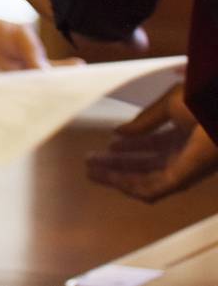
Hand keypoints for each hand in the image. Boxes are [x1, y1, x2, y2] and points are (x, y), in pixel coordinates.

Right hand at [87, 81, 217, 201]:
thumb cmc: (201, 103)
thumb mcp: (169, 105)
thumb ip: (144, 121)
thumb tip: (119, 132)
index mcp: (182, 136)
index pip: (151, 146)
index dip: (128, 146)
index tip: (107, 143)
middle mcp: (182, 155)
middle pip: (144, 165)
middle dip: (116, 164)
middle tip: (91, 160)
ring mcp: (182, 170)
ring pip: (144, 181)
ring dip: (117, 177)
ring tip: (91, 171)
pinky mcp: (180, 180)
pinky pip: (151, 189)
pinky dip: (128, 185)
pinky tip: (109, 178)